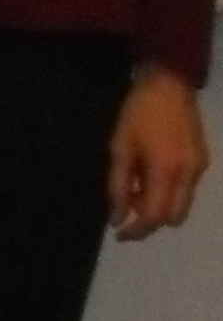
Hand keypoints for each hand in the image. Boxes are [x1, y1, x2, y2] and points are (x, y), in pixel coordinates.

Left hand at [108, 63, 206, 239]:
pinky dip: (168, 193)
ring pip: (181, 206)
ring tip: (135, 188)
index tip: (119, 234)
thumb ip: (118, 186)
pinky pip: (186, 190)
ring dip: (158, 207)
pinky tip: (149, 176)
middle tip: (125, 210)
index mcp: (166, 172)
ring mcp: (200, 169)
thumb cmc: (137, 115)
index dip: (136, 230)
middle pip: (173, 217)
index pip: (154, 216)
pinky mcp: (203, 162)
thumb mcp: (119, 149)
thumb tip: (117, 217)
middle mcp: (189, 175)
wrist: (169, 86)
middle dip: (149, 222)